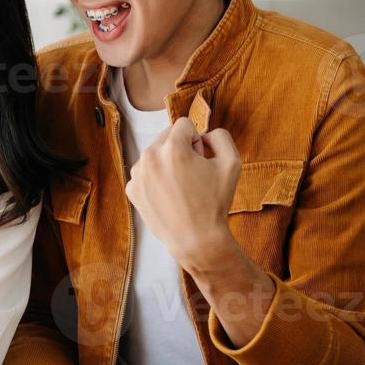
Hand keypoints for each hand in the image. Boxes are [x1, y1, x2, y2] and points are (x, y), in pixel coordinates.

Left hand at [124, 117, 241, 264]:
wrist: (196, 240)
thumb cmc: (214, 202)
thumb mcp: (232, 163)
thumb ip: (220, 136)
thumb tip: (202, 134)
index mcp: (172, 147)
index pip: (184, 124)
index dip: (197, 140)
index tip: (200, 159)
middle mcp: (150, 157)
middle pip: (166, 136)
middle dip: (181, 148)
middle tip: (192, 174)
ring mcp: (137, 174)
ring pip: (154, 154)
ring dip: (167, 163)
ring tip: (180, 187)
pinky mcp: (132, 189)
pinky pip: (145, 173)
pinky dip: (156, 179)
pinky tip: (168, 196)